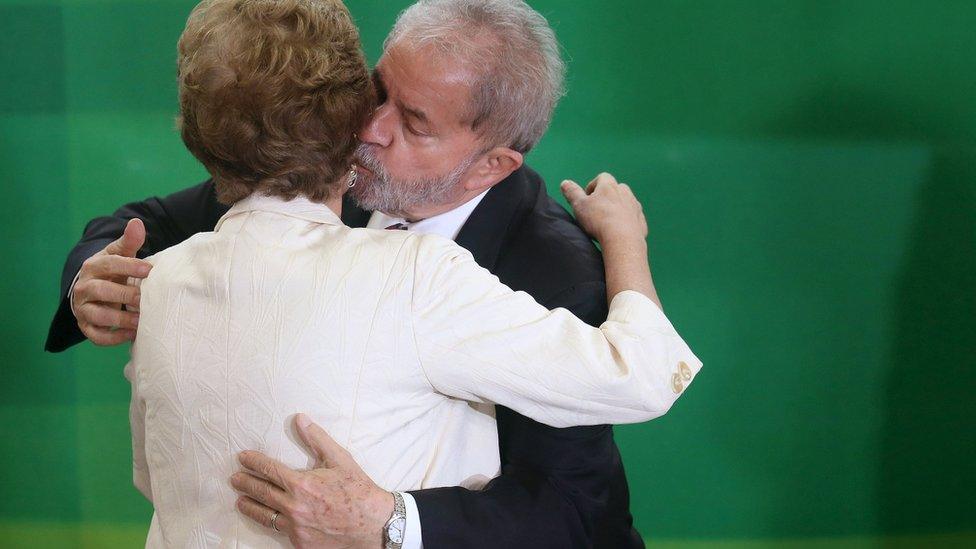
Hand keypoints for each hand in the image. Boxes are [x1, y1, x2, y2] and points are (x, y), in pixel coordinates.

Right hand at [72, 218, 151, 344]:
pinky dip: (112, 338)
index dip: (129, 266)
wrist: (92, 289)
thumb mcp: (119, 254)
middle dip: (124, 295)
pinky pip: (96, 335)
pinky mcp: (86, 326)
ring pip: (97, 315)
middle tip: (145, 299)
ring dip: (120, 320)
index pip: (109, 264)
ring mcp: (83, 308)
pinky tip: (131, 334)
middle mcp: (84, 287)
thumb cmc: (112, 270)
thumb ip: (129, 241)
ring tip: (142, 321)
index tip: (149, 270)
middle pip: (101, 291)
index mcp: (93, 266)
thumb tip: (137, 223)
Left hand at [232, 414, 393, 548]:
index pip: (269, 470)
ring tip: (240, 501)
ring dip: (250, 506)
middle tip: (235, 478)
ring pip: (264, 516)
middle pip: (261, 493)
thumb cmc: (357, 489)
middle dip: (245, 484)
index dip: (253, 462)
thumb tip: (299, 419)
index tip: (243, 458)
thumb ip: (316, 439)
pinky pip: (280, 530)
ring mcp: (296, 527)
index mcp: (302, 484)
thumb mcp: (340, 459)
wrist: (373, 524)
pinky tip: (268, 517)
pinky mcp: (300, 542)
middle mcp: (294, 507)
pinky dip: (273, 522)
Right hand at [560, 172, 646, 244]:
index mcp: (610, 186)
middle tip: (597, 211)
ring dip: (618, 209)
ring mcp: (635, 207)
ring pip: (626, 203)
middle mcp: (625, 193)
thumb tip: (565, 183)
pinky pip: (634, 219)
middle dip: (607, 197)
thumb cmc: (598, 220)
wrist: (622, 240)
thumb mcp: (579, 205)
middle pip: (616, 189)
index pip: (602, 178)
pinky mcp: (641, 222)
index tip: (587, 198)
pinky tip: (618, 233)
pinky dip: (627, 223)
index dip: (593, 186)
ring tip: (608, 223)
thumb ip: (572, 193)